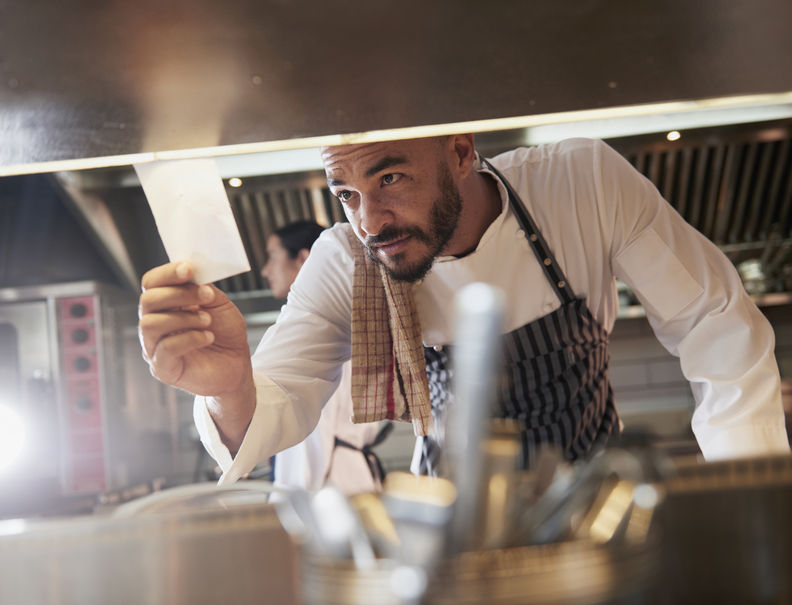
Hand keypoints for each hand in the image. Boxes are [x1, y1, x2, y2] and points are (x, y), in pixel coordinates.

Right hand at [139, 262, 254, 447]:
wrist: (238, 365)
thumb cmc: (225, 334)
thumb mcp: (218, 304)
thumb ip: (203, 288)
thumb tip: (193, 272)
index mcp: (165, 305)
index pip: (152, 283)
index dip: (167, 273)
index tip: (189, 269)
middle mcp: (154, 323)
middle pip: (148, 300)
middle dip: (179, 294)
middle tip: (207, 295)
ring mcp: (155, 347)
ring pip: (150, 324)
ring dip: (183, 317)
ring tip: (207, 321)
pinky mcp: (162, 368)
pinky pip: (164, 349)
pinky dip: (189, 339)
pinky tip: (207, 338)